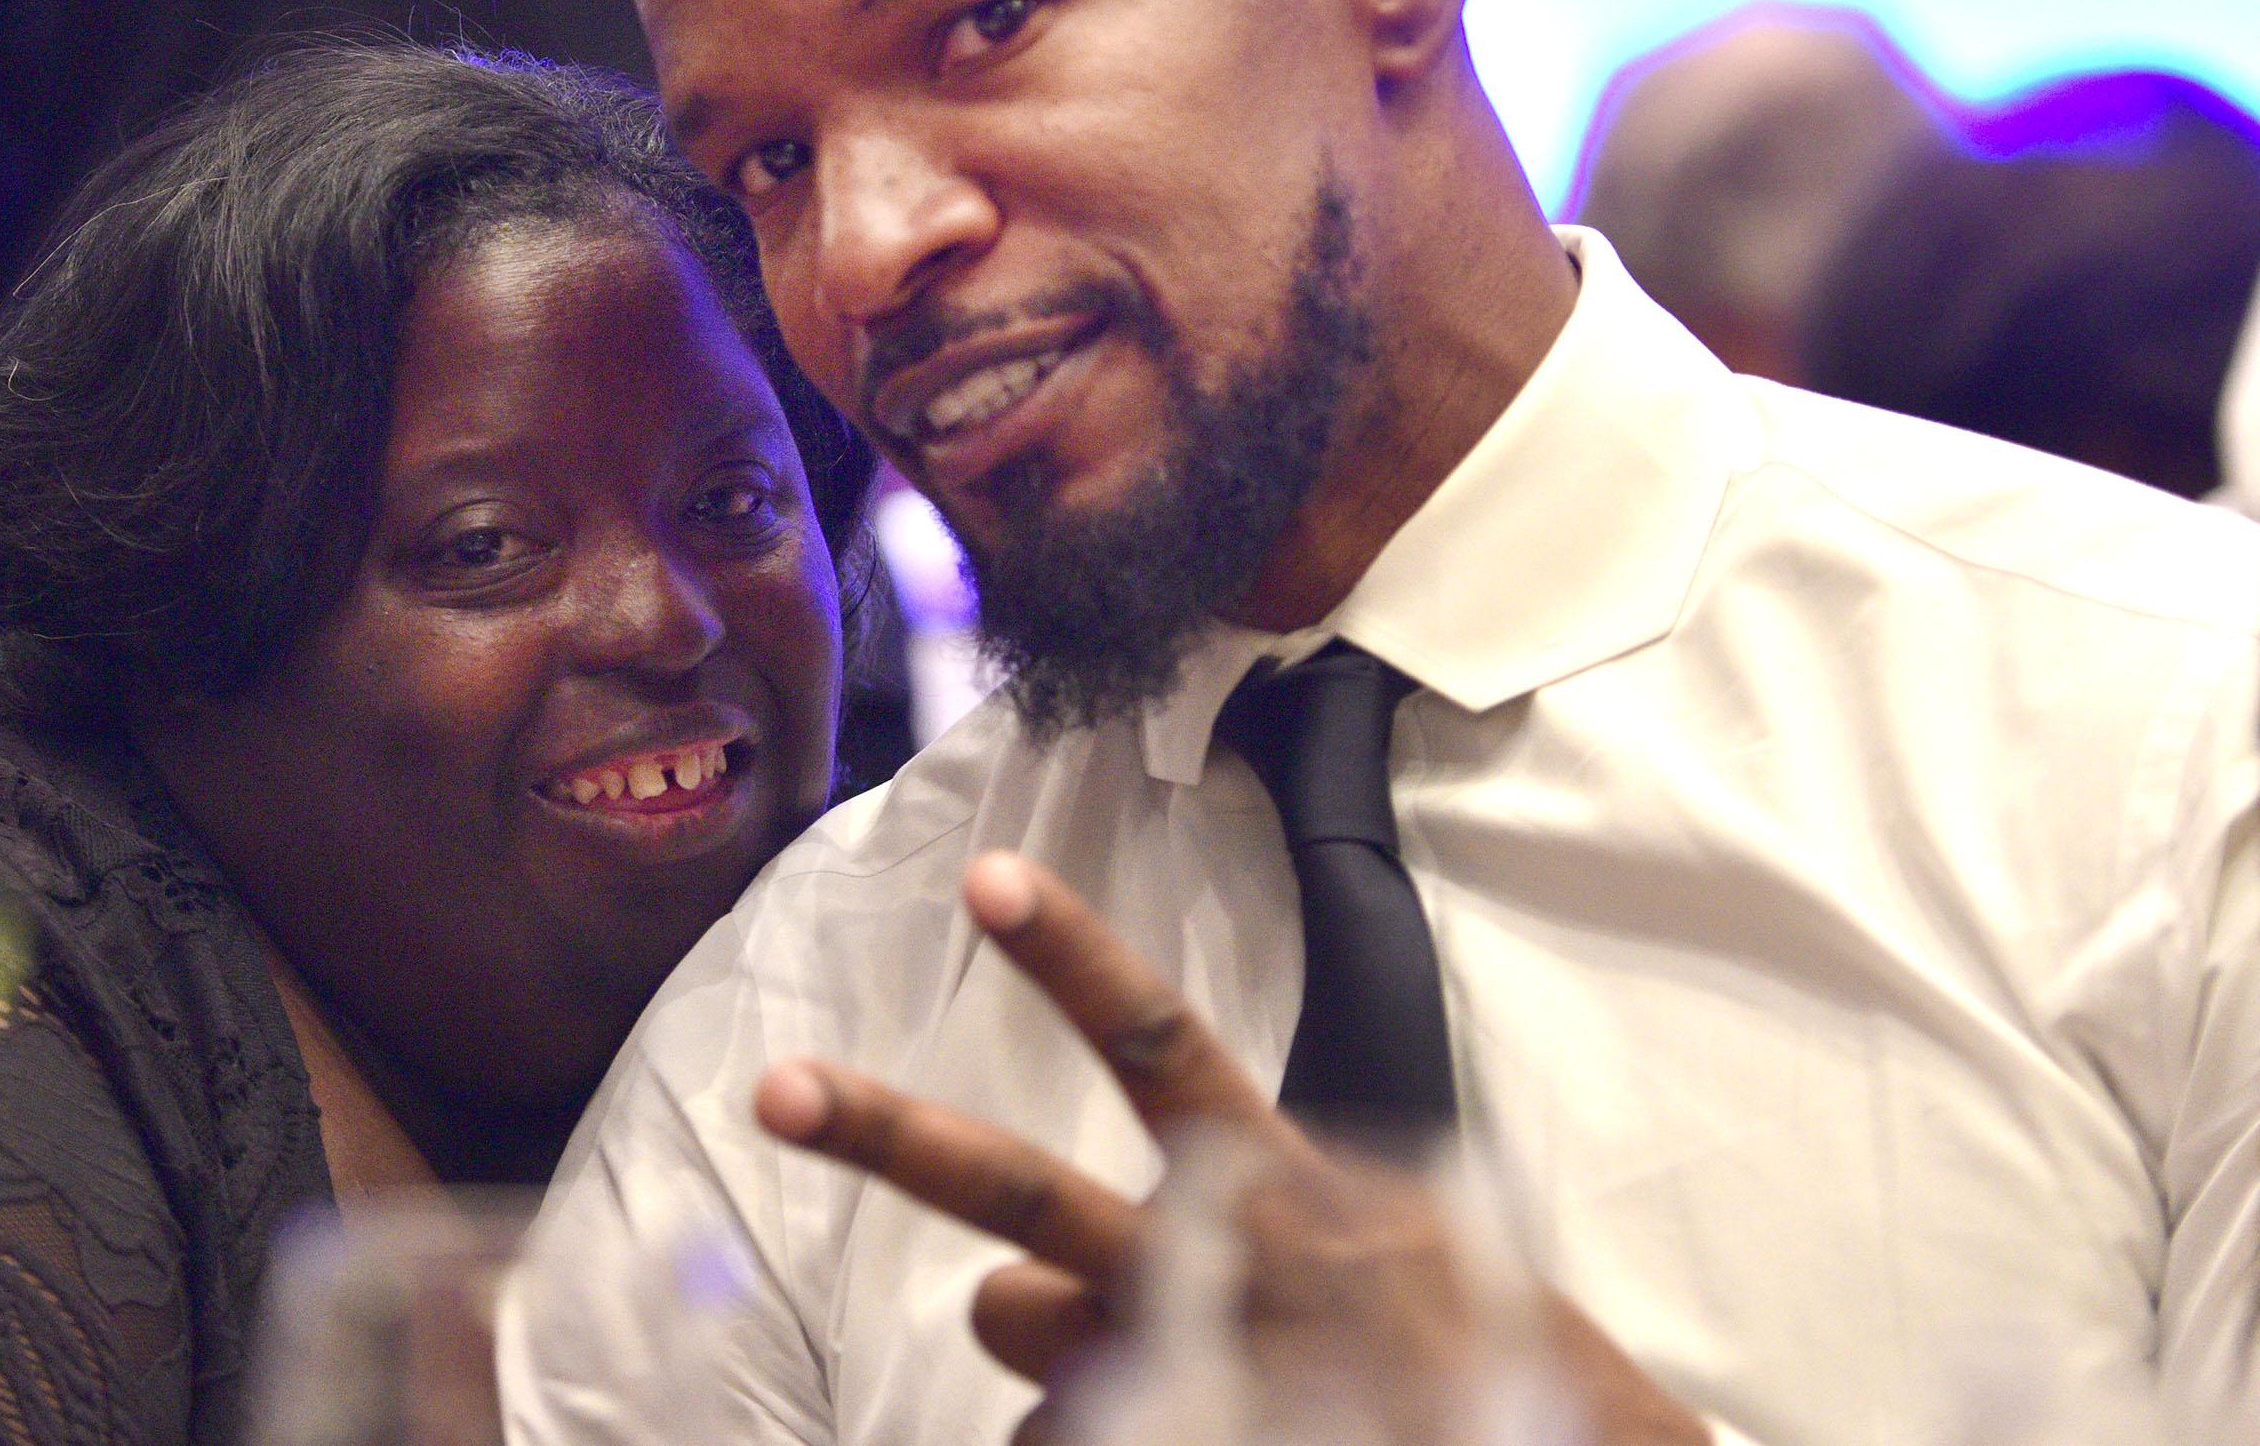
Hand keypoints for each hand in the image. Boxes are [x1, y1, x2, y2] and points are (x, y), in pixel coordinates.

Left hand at [750, 853, 1708, 1445]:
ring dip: (1069, 1364)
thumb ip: (1208, 1233)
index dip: (1069, 957)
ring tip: (1187, 1380)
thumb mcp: (1378, 1249)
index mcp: (1300, 1182)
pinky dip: (1090, 1434)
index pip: (1161, 1045)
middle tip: (781, 1087)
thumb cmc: (1484, 1361)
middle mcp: (1244, 1264)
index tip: (985, 877)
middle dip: (894, 1136)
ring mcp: (1220, 1371)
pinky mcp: (1223, 1434)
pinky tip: (1198, 1425)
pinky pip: (1065, 1437)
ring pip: (1035, 1349)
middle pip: (1033, 1194)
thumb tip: (998, 1291)